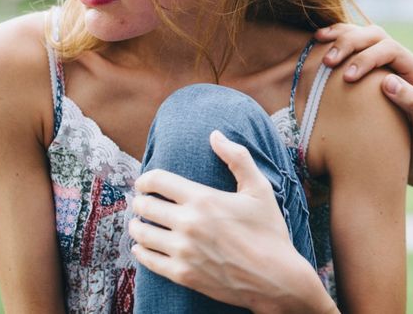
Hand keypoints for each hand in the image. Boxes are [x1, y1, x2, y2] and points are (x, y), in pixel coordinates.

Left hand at [130, 130, 333, 313]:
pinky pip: (147, 260)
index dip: (146, 179)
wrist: (275, 277)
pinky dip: (140, 250)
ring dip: (137, 225)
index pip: (157, 181)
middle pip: (145, 206)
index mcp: (204, 199)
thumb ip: (237, 157)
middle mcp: (188, 223)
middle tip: (143, 202)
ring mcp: (183, 251)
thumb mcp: (259, 189)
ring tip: (140, 223)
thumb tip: (215, 134)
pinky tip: (142, 246)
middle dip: (141, 201)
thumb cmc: (269, 230)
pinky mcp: (182, 274)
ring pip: (141, 233)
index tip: (146, 182)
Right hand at [316, 24, 412, 186]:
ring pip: (363, 36)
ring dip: (341, 37)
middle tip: (329, 62)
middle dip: (350, 42)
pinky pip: (354, 47)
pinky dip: (337, 41)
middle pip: (376, 36)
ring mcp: (386, 64)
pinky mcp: (371, 71)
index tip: (349, 77)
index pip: (391, 49)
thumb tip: (388, 82)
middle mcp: (402, 63)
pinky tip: (318, 43)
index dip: (368, 57)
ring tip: (318, 42)